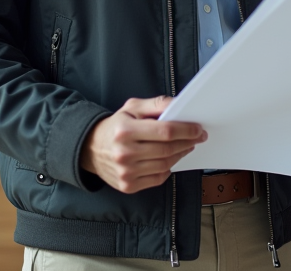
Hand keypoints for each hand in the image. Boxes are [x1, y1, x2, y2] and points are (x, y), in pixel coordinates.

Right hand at [80, 96, 206, 192]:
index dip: (186, 130)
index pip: (165, 131)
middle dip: (188, 142)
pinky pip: (158, 178)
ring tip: (187, 145)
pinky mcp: (128, 186)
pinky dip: (168, 168)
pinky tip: (171, 158)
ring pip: (165, 164)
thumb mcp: (132, 108)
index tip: (198, 128)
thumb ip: (156, 104)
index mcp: (125, 131)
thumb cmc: (116, 126)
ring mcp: (126, 173)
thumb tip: (179, 104)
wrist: (90, 149)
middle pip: (167, 149)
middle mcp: (124, 154)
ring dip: (181, 154)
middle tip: (199, 137)